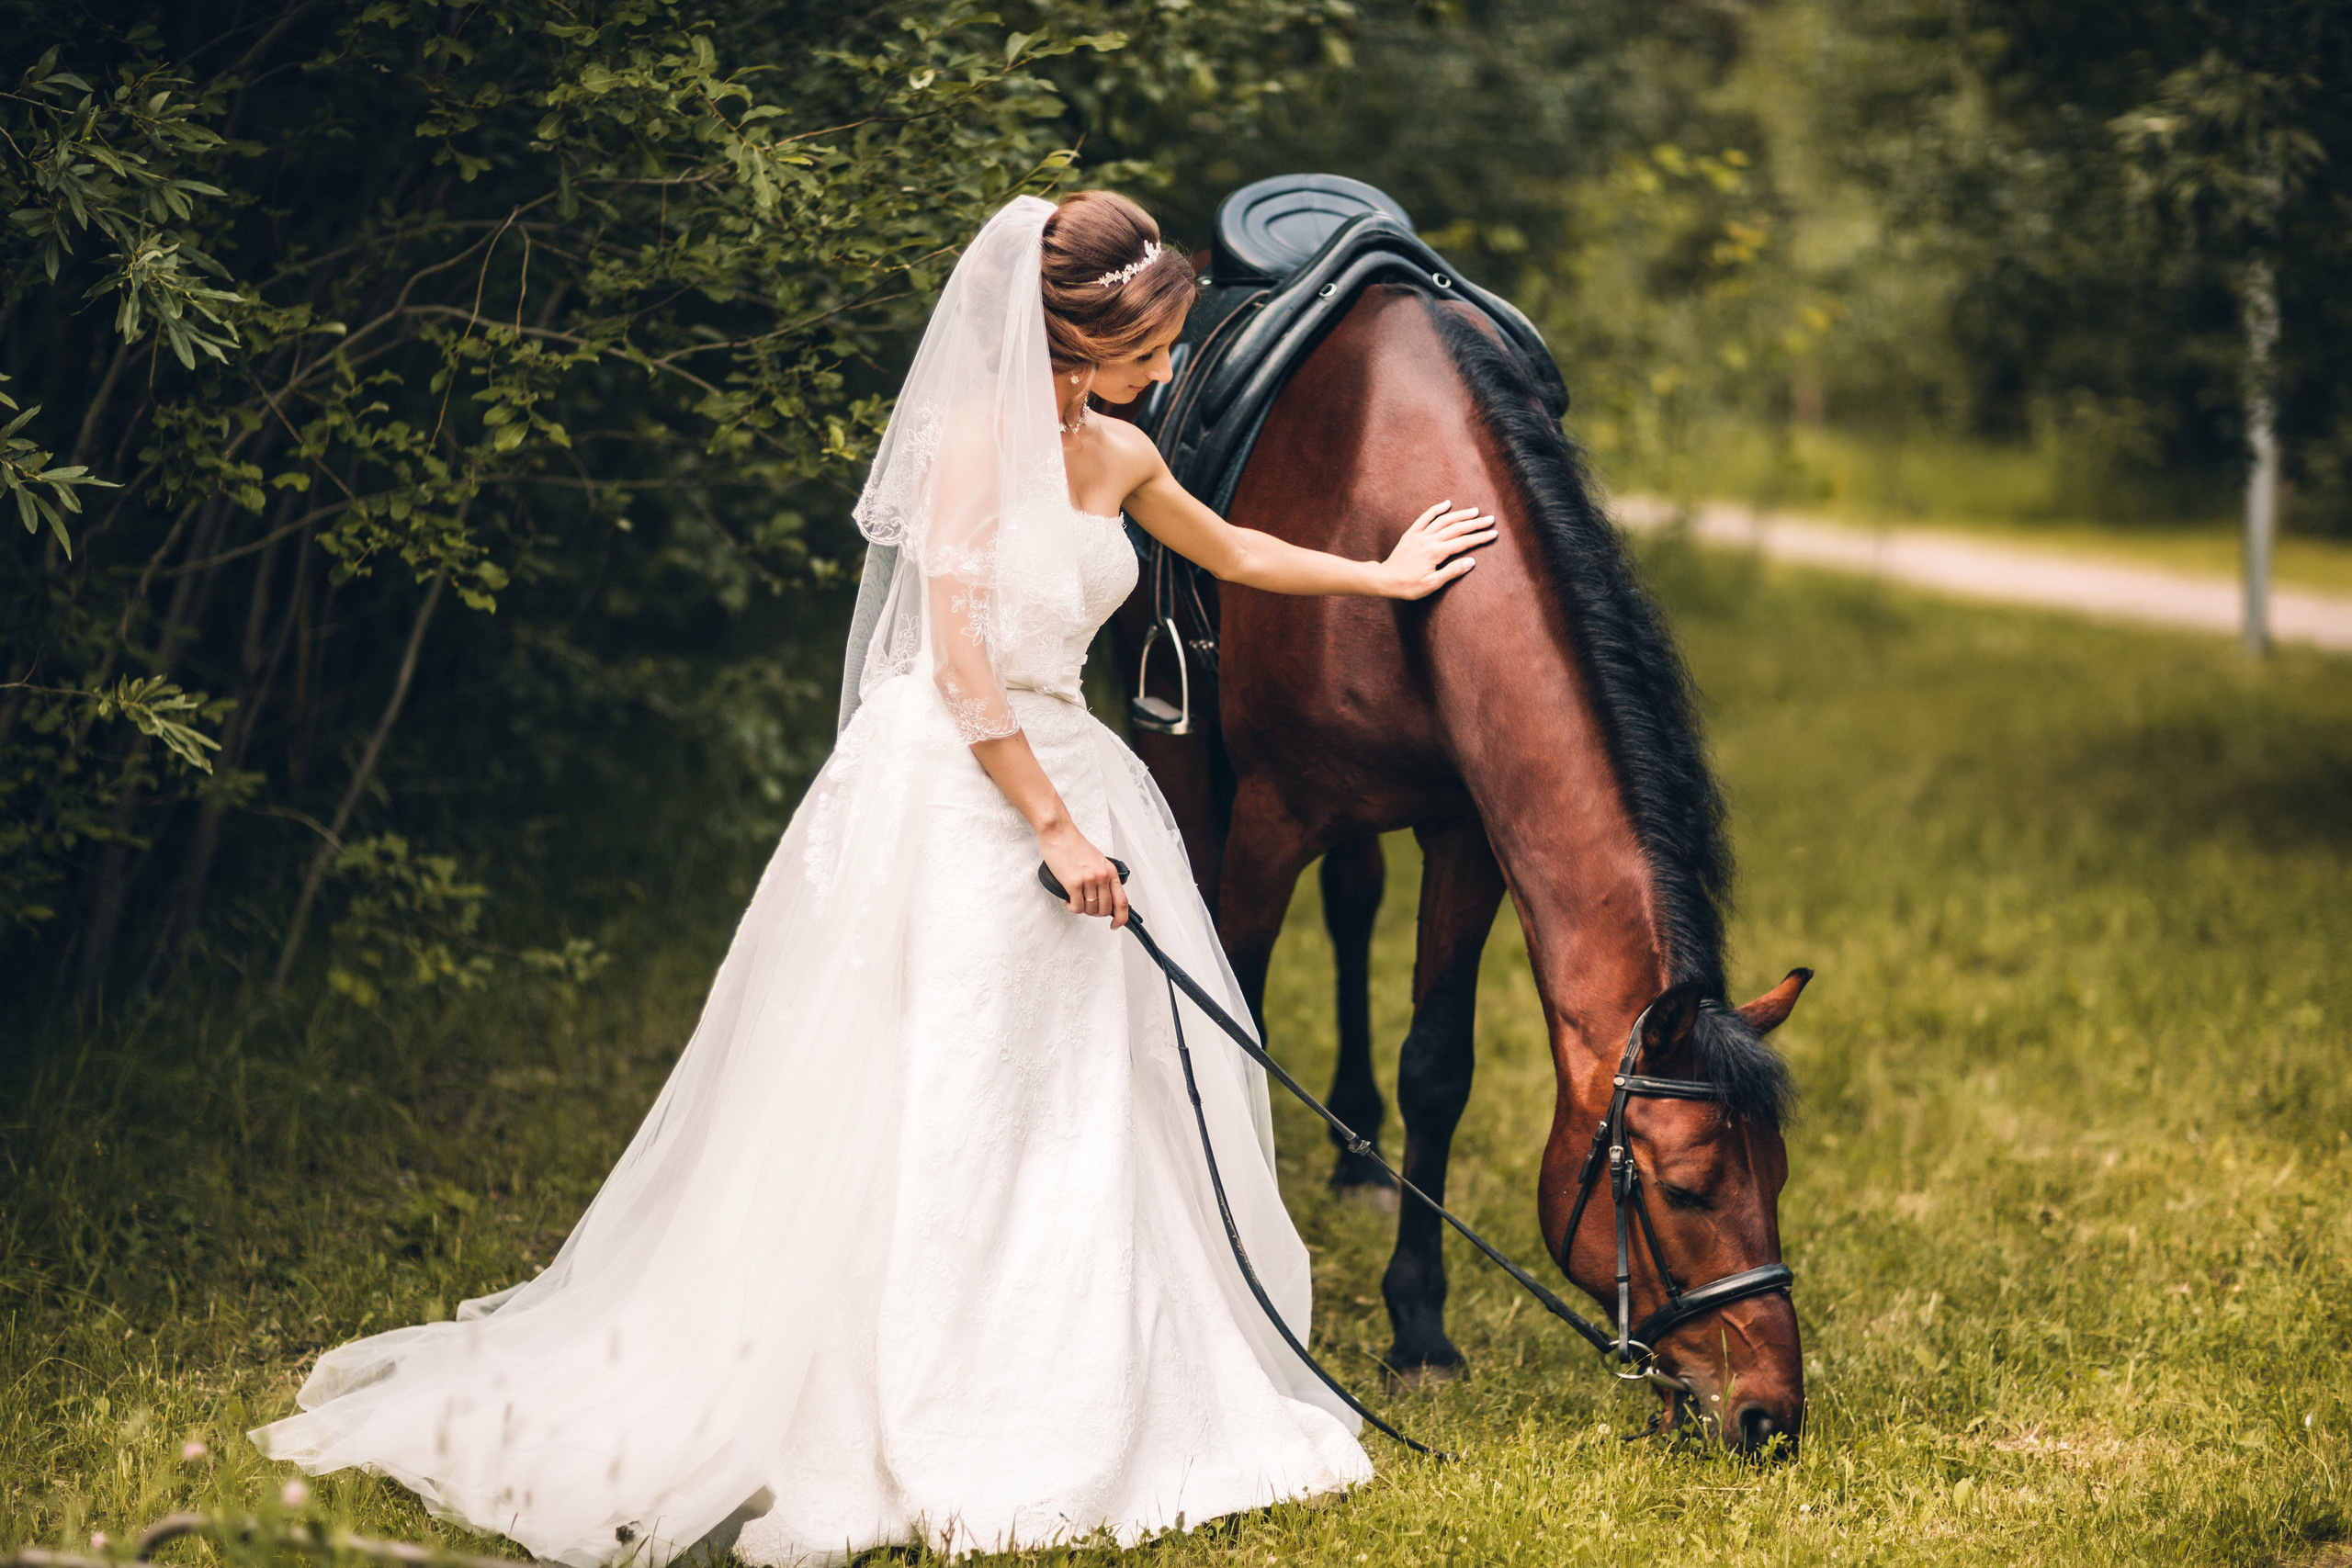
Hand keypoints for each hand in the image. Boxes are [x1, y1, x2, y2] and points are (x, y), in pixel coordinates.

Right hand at [1040, 820, 1128, 927]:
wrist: (1059, 833)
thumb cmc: (1075, 845)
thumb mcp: (1098, 860)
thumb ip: (1103, 877)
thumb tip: (1105, 897)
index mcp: (1110, 871)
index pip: (1122, 902)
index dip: (1121, 918)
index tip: (1115, 924)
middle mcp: (1102, 876)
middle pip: (1105, 910)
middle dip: (1095, 913)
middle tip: (1086, 907)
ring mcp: (1088, 880)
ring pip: (1090, 910)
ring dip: (1083, 910)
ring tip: (1076, 900)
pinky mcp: (1073, 882)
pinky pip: (1076, 907)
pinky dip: (1072, 907)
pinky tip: (1069, 899)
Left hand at [1380, 500, 1497, 598]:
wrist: (1385, 580)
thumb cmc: (1408, 586)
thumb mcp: (1432, 584)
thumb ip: (1451, 572)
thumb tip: (1470, 562)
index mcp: (1436, 553)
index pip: (1463, 542)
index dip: (1479, 538)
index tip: (1493, 534)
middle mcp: (1429, 540)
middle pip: (1456, 528)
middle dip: (1475, 524)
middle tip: (1490, 519)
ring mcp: (1420, 535)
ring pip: (1443, 520)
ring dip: (1460, 514)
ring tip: (1474, 511)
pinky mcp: (1411, 534)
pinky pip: (1425, 518)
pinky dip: (1436, 509)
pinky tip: (1446, 504)